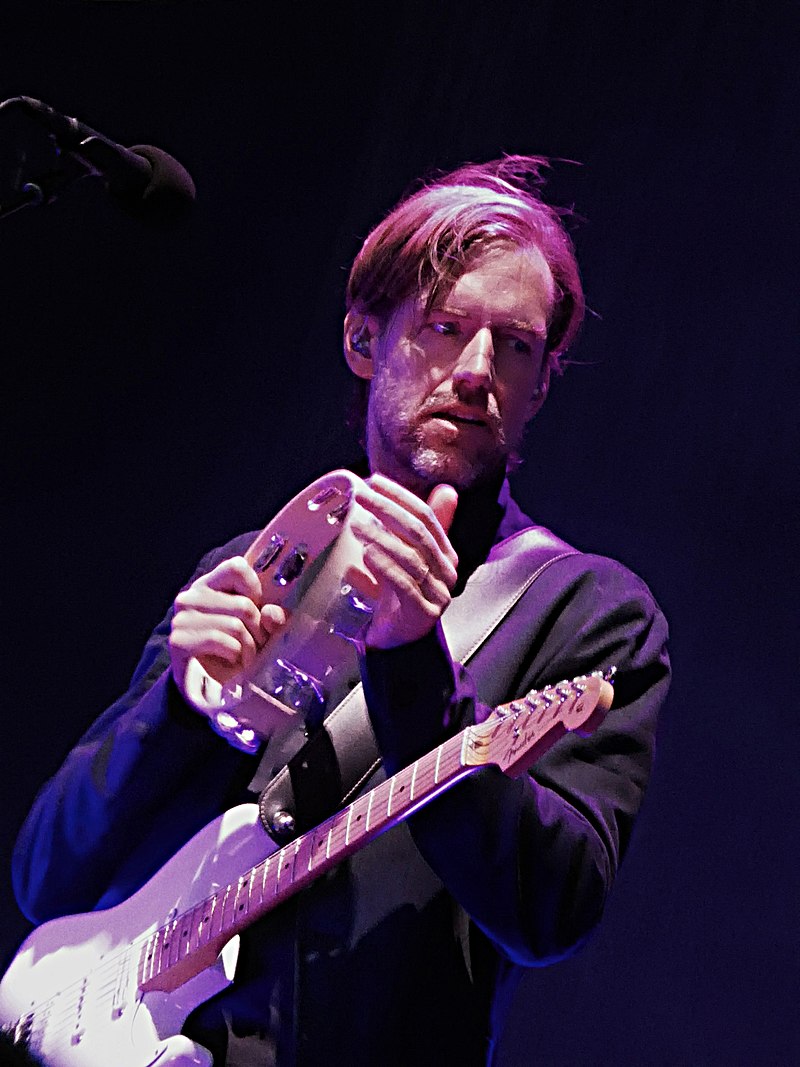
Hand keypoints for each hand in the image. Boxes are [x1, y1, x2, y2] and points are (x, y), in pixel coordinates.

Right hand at [168, 556, 286, 709]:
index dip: (255, 589)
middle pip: (243, 605)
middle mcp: (192, 596)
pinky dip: (233, 654)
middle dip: (258, 630)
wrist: (208, 687)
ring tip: (244, 656)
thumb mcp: (261, 630)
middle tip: (256, 644)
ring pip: (234, 625)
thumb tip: (272, 614)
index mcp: (211, 584)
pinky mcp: (178, 640)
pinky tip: (230, 660)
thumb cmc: (236, 650)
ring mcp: (182, 618)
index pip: (236, 566)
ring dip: (248, 647)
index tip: (259, 609)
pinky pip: (220, 641)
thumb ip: (272, 618)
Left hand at [347, 474, 458, 648]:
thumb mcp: (405, 557)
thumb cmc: (400, 596)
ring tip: (358, 526)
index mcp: (445, 553)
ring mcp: (437, 594)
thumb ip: (414, 528)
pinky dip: (386, 569)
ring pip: (412, 559)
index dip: (401, 496)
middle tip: (362, 497)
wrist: (401, 642)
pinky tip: (367, 556)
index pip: (426, 517)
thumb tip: (441, 489)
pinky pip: (405, 587)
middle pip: (419, 533)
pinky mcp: (423, 615)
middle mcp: (446, 572)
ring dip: (383, 538)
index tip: (375, 481)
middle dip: (388, 510)